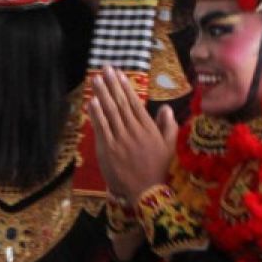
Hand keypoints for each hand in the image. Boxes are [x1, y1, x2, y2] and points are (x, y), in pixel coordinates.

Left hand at [88, 66, 177, 200]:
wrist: (147, 191)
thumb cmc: (158, 169)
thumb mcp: (169, 146)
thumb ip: (168, 126)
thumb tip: (166, 108)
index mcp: (148, 128)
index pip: (135, 102)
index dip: (125, 87)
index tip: (119, 74)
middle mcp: (134, 130)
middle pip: (121, 103)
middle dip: (112, 84)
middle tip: (105, 69)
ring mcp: (121, 139)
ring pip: (110, 112)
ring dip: (102, 94)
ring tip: (96, 80)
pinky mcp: (109, 149)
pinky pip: (102, 128)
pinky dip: (96, 114)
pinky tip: (92, 102)